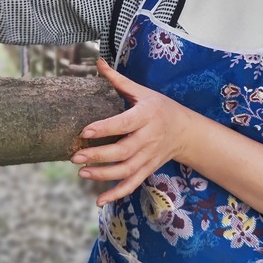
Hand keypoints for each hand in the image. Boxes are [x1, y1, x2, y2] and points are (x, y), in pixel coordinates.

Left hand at [71, 58, 191, 206]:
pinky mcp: (148, 169)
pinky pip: (133, 184)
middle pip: (123, 151)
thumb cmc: (160, 107)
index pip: (123, 124)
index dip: (104, 128)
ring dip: (103, 175)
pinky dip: (117, 194)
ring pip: (126, 170)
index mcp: (146, 116)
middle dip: (98, 156)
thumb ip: (118, 80)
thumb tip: (97, 62)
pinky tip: (99, 200)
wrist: (186, 131)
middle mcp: (148, 138)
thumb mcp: (142, 92)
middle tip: (75, 157)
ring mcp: (149, 157)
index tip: (84, 131)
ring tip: (82, 173)